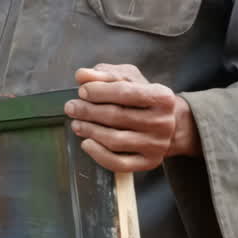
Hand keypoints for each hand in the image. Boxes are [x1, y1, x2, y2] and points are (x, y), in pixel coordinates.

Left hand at [65, 63, 200, 172]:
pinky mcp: (149, 162)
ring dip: (89, 131)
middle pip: (117, 116)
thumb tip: (81, 75)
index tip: (81, 91)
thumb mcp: (128, 78)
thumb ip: (105, 74)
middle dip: (88, 111)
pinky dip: (98, 154)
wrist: (166, 123)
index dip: (99, 91)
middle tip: (71, 107)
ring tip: (76, 123)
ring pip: (115, 140)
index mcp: (162, 96)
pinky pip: (119, 163)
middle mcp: (164, 122)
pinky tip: (86, 143)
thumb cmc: (141, 97)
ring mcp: (157, 145)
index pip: (125, 92)